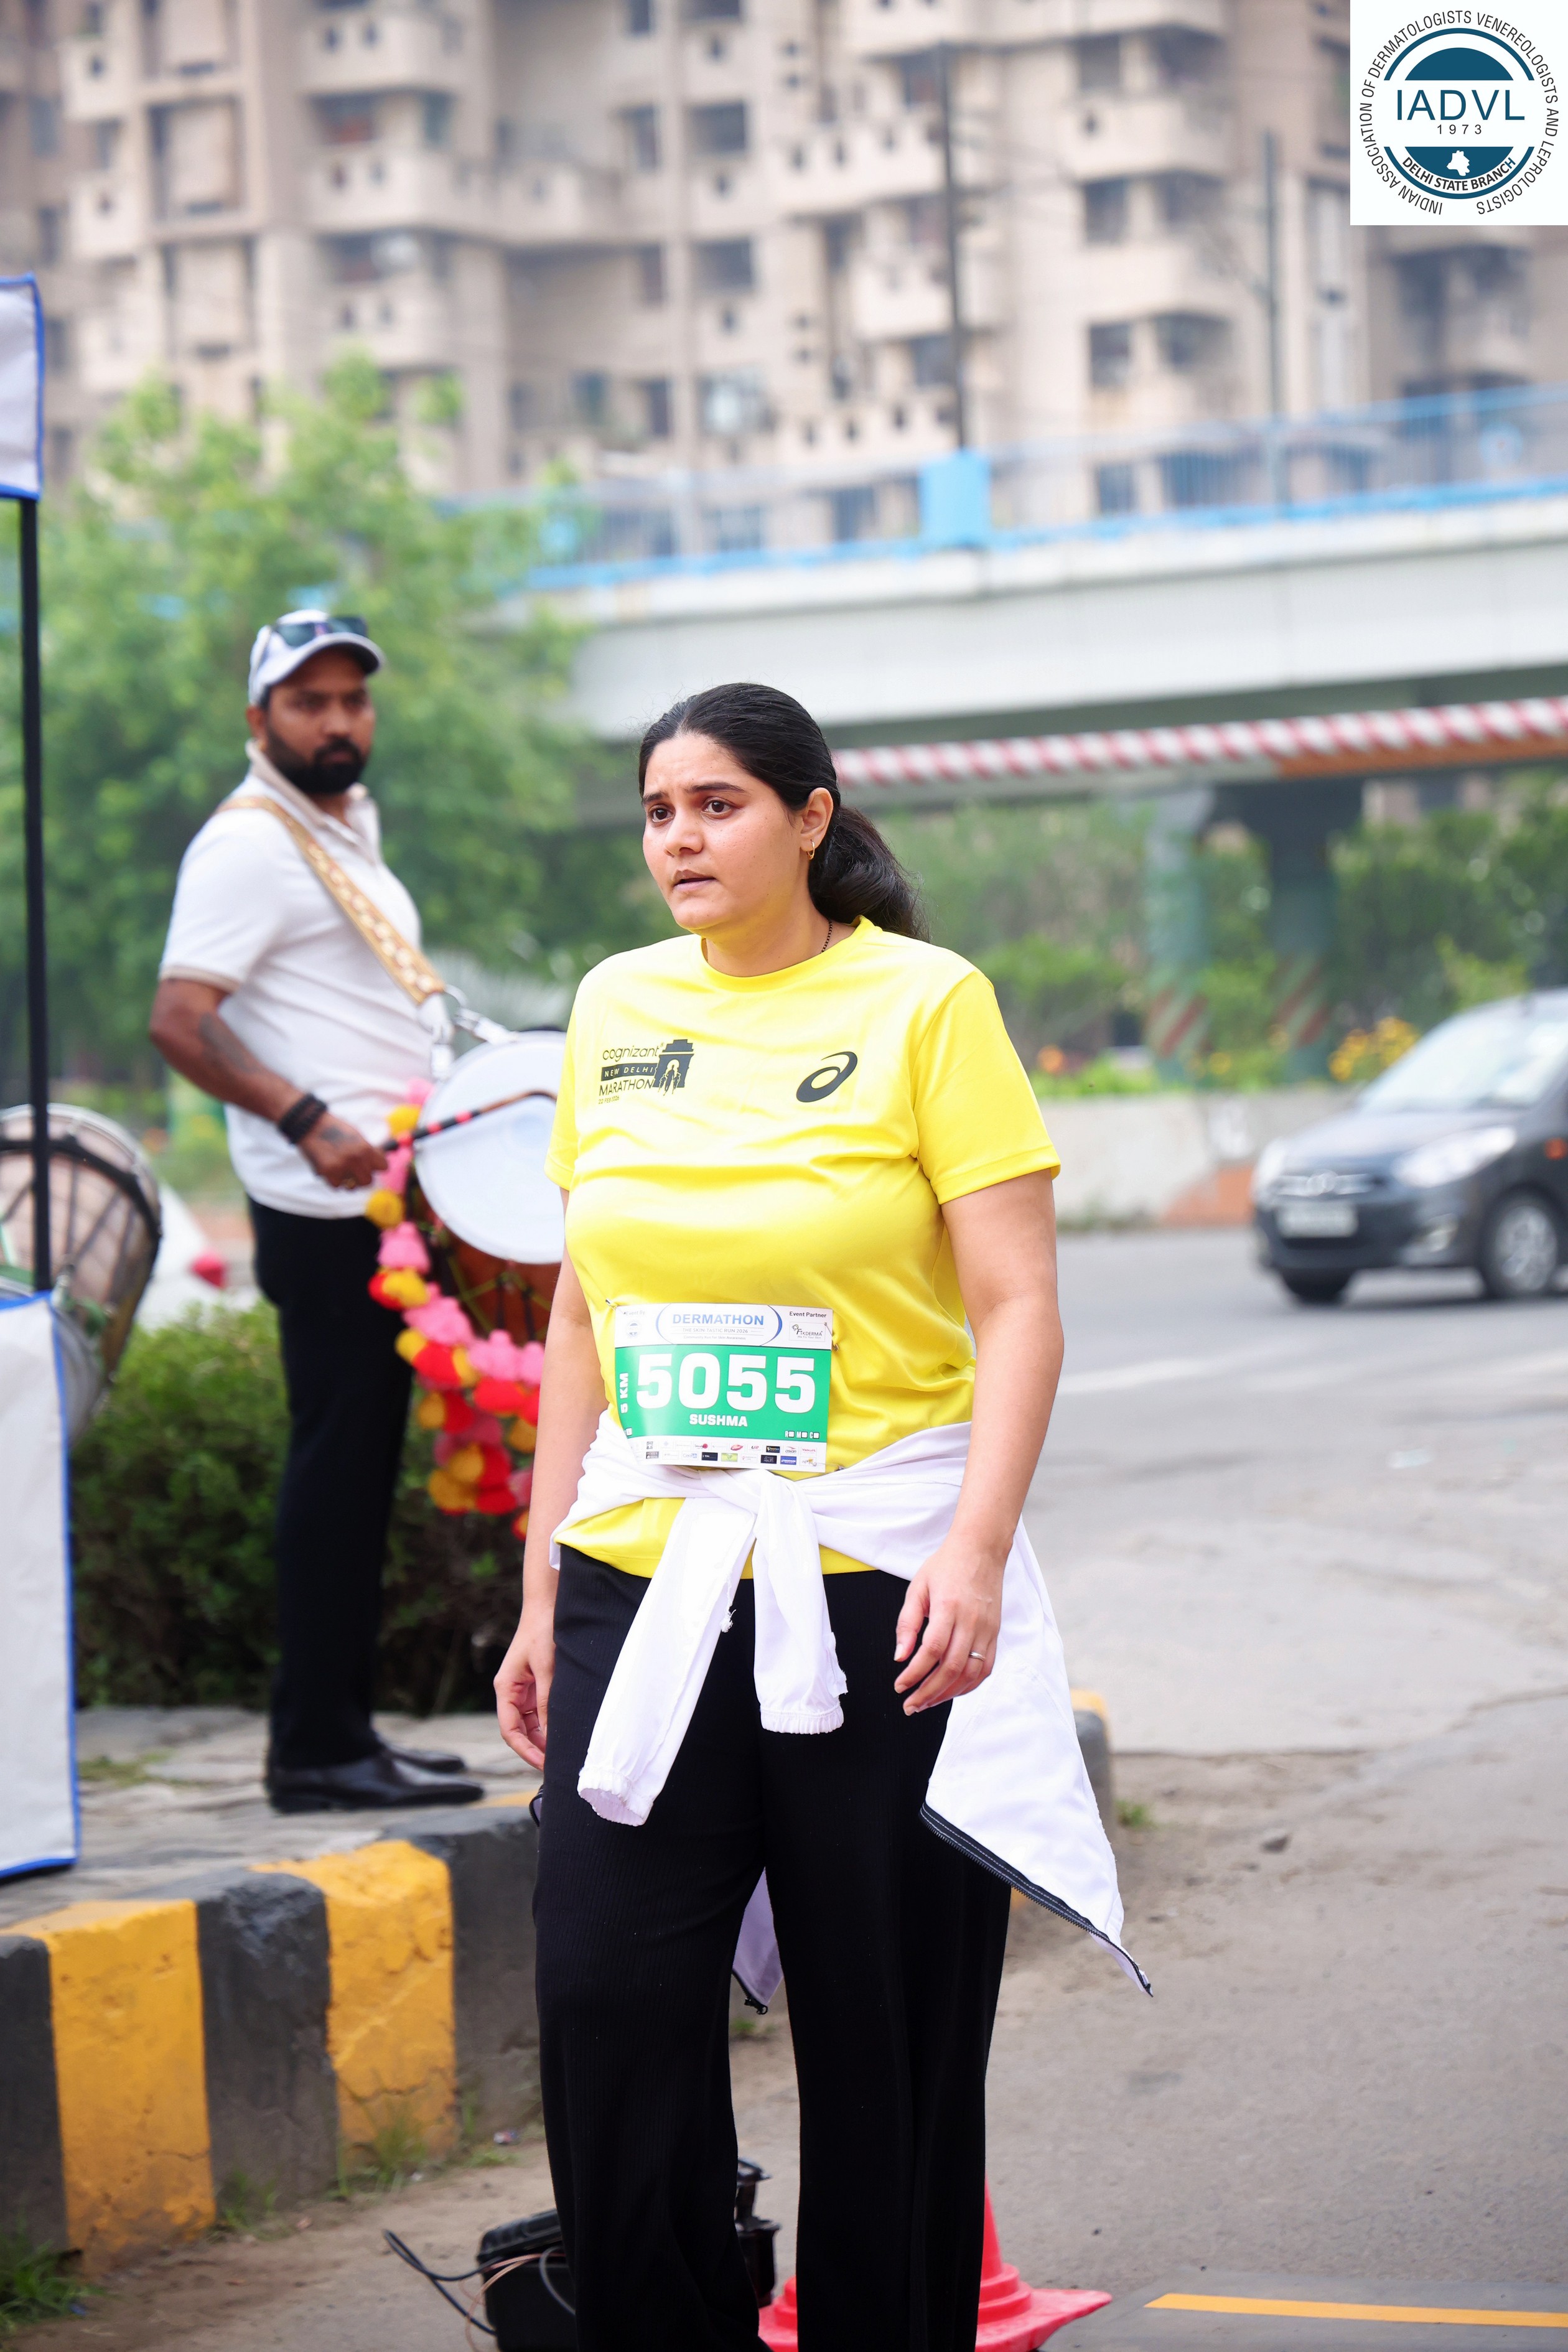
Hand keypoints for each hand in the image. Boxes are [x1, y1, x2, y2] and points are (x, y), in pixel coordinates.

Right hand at [298, 1113, 386, 1191]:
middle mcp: (355, 1158)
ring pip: (352, 1186)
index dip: (376, 1167)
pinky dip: (333, 1180)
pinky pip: (336, 1186)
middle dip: (362, 1178)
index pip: (383, 1167)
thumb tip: (378, 1166)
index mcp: (365, 1148)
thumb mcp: (356, 1136)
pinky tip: (329, 1168)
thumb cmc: (335, 1129)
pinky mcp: (327, 1172)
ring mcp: (341, 1166)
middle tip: (354, 1172)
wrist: (311, 1124)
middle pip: (368, 1181)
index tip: (371, 1166)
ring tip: (340, 1168)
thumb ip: (368, 1151)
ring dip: (347, 1180)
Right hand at [495, 1601, 554, 1768]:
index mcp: (505, 1688)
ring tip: (564, 1752)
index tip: (543, 1764)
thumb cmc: (543, 1631)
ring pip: (532, 1723)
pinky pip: (542, 1710)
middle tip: (558, 1765)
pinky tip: (566, 1731)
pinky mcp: (538, 1684)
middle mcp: (512, 1691)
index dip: (524, 1750)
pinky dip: (551, 1723)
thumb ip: (546, 1700)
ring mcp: (525, 1689)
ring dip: (545, 1738)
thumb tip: (549, 1732)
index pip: (510, 1730)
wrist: (549, 1604)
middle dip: (536, 1748)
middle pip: (520, 1730)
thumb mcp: (546, 1668)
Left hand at [893, 1532, 1005, 1713]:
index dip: (915, 1674)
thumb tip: (900, 1657)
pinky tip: (951, 1691)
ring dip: (948, 1694)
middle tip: (910, 1705)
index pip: (932, 1651)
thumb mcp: (918, 1587)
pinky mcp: (995, 1634)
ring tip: (927, 1703)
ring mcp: (987, 1629)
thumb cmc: (946, 1566)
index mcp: (949, 1607)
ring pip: (971, 1673)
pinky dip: (969, 1685)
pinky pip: (985, 1668)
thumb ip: (907, 1623)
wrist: (981, 1550)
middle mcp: (971, 1621)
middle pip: (952, 1668)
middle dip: (929, 1692)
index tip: (900, 1686)